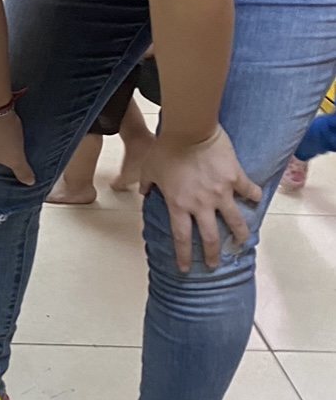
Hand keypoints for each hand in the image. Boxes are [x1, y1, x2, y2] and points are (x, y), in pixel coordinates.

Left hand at [140, 125, 261, 270]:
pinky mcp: (235, 178)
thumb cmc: (165, 149)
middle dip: (212, 254)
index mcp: (179, 205)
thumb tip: (143, 192)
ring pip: (235, 221)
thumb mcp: (149, 169)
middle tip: (215, 264)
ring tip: (242, 241)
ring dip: (240, 233)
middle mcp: (201, 204)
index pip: (181, 238)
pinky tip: (257, 200)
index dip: (183, 256)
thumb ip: (147, 184)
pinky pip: (248, 190)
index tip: (185, 269)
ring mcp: (221, 192)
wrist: (188, 130)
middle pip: (209, 237)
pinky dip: (253, 195)